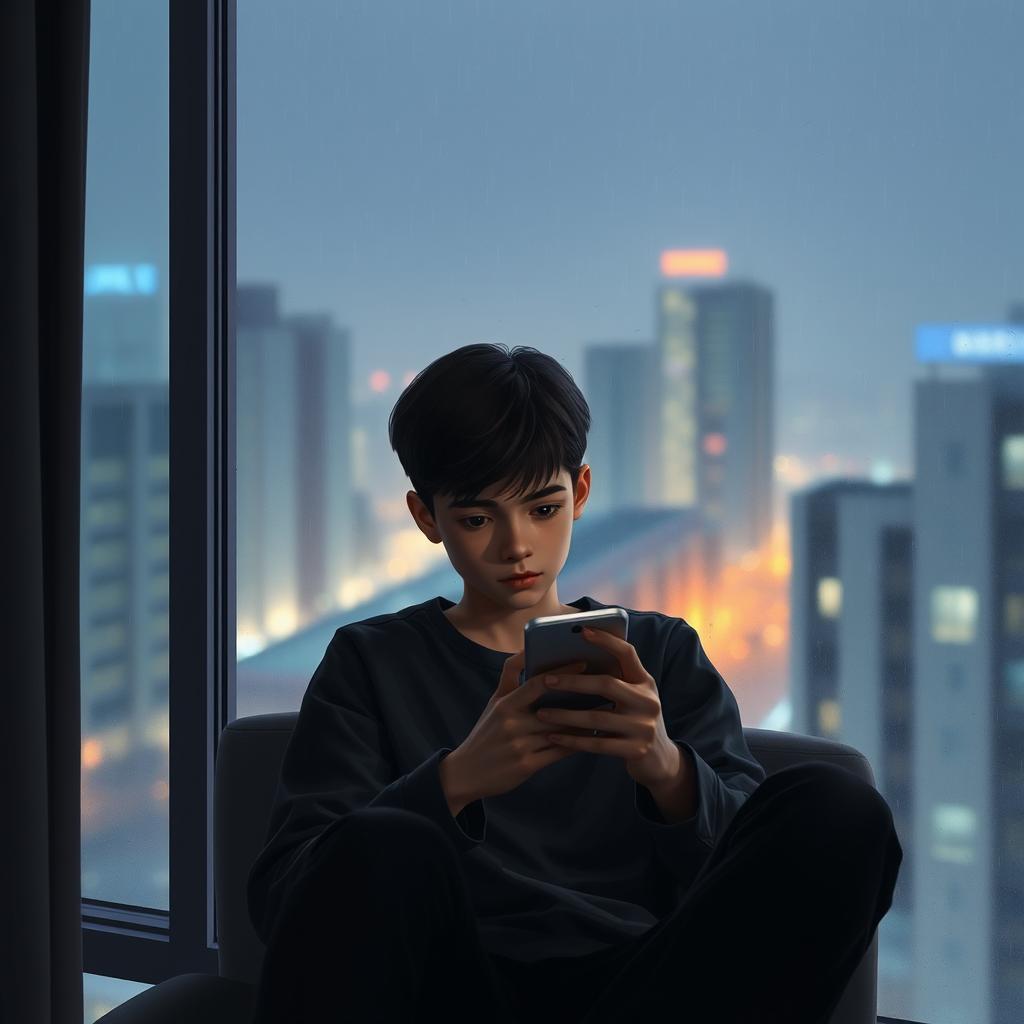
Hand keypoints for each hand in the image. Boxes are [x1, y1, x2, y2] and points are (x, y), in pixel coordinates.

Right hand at [442, 650, 590, 810]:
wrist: (466, 772)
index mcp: (505, 703)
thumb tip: (526, 650)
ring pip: (560, 731)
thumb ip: (510, 678)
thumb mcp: (493, 702)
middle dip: (580, 699)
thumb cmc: (486, 732)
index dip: (562, 673)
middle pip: (553, 708)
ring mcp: (519, 745)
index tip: (583, 663)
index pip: (536, 683)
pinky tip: (592, 737)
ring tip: (605, 711)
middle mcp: (512, 723)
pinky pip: (558, 753)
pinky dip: (576, 744)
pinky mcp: (526, 766)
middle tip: (605, 688)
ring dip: (584, 722)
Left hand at [533, 626, 680, 791]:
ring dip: (565, 715)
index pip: (627, 654)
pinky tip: (553, 736)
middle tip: (545, 680)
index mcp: (645, 682)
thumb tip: (572, 662)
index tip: (583, 631)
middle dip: (573, 682)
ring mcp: (643, 727)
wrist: (660, 759)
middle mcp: (647, 701)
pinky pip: (596, 744)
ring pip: (597, 717)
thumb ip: (614, 681)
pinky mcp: (636, 750)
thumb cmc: (634, 720)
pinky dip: (572, 740)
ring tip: (541, 713)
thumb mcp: (632, 697)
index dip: (607, 640)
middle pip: (606, 684)